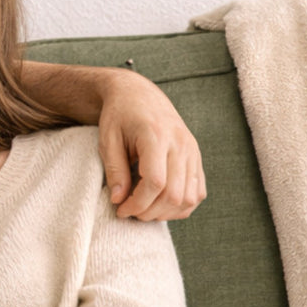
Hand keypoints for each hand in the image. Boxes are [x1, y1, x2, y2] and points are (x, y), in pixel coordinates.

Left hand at [97, 71, 206, 220]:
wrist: (137, 94)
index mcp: (156, 136)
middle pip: (174, 194)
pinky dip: (182, 205)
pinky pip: (198, 191)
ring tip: (144, 209)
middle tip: (130, 212)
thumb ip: (114, 171)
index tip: (121, 209)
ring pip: (190, 197)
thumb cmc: (119, 116)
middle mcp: (180, 144)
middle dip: (150, 211)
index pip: (155, 182)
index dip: (138, 203)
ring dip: (167, 212)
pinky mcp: (196, 157)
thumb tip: (119, 201)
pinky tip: (161, 205)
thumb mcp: (108, 139)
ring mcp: (192, 151)